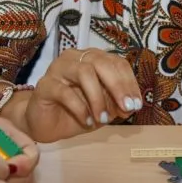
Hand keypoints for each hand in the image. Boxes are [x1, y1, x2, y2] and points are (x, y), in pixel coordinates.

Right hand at [24, 48, 142, 142]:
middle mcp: (75, 58)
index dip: (128, 82)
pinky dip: (80, 108)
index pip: (116, 62)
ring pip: (84, 72)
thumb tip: (131, 106)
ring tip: (103, 119)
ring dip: (98, 98)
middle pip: (101, 62)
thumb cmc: (76, 112)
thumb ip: (116, 104)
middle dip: (117, 86)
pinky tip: (87, 121)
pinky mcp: (45, 85)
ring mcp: (58, 69)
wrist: (45, 124)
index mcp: (92, 59)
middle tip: (126, 107)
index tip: (136, 104)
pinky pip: (65, 92)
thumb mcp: (103, 109)